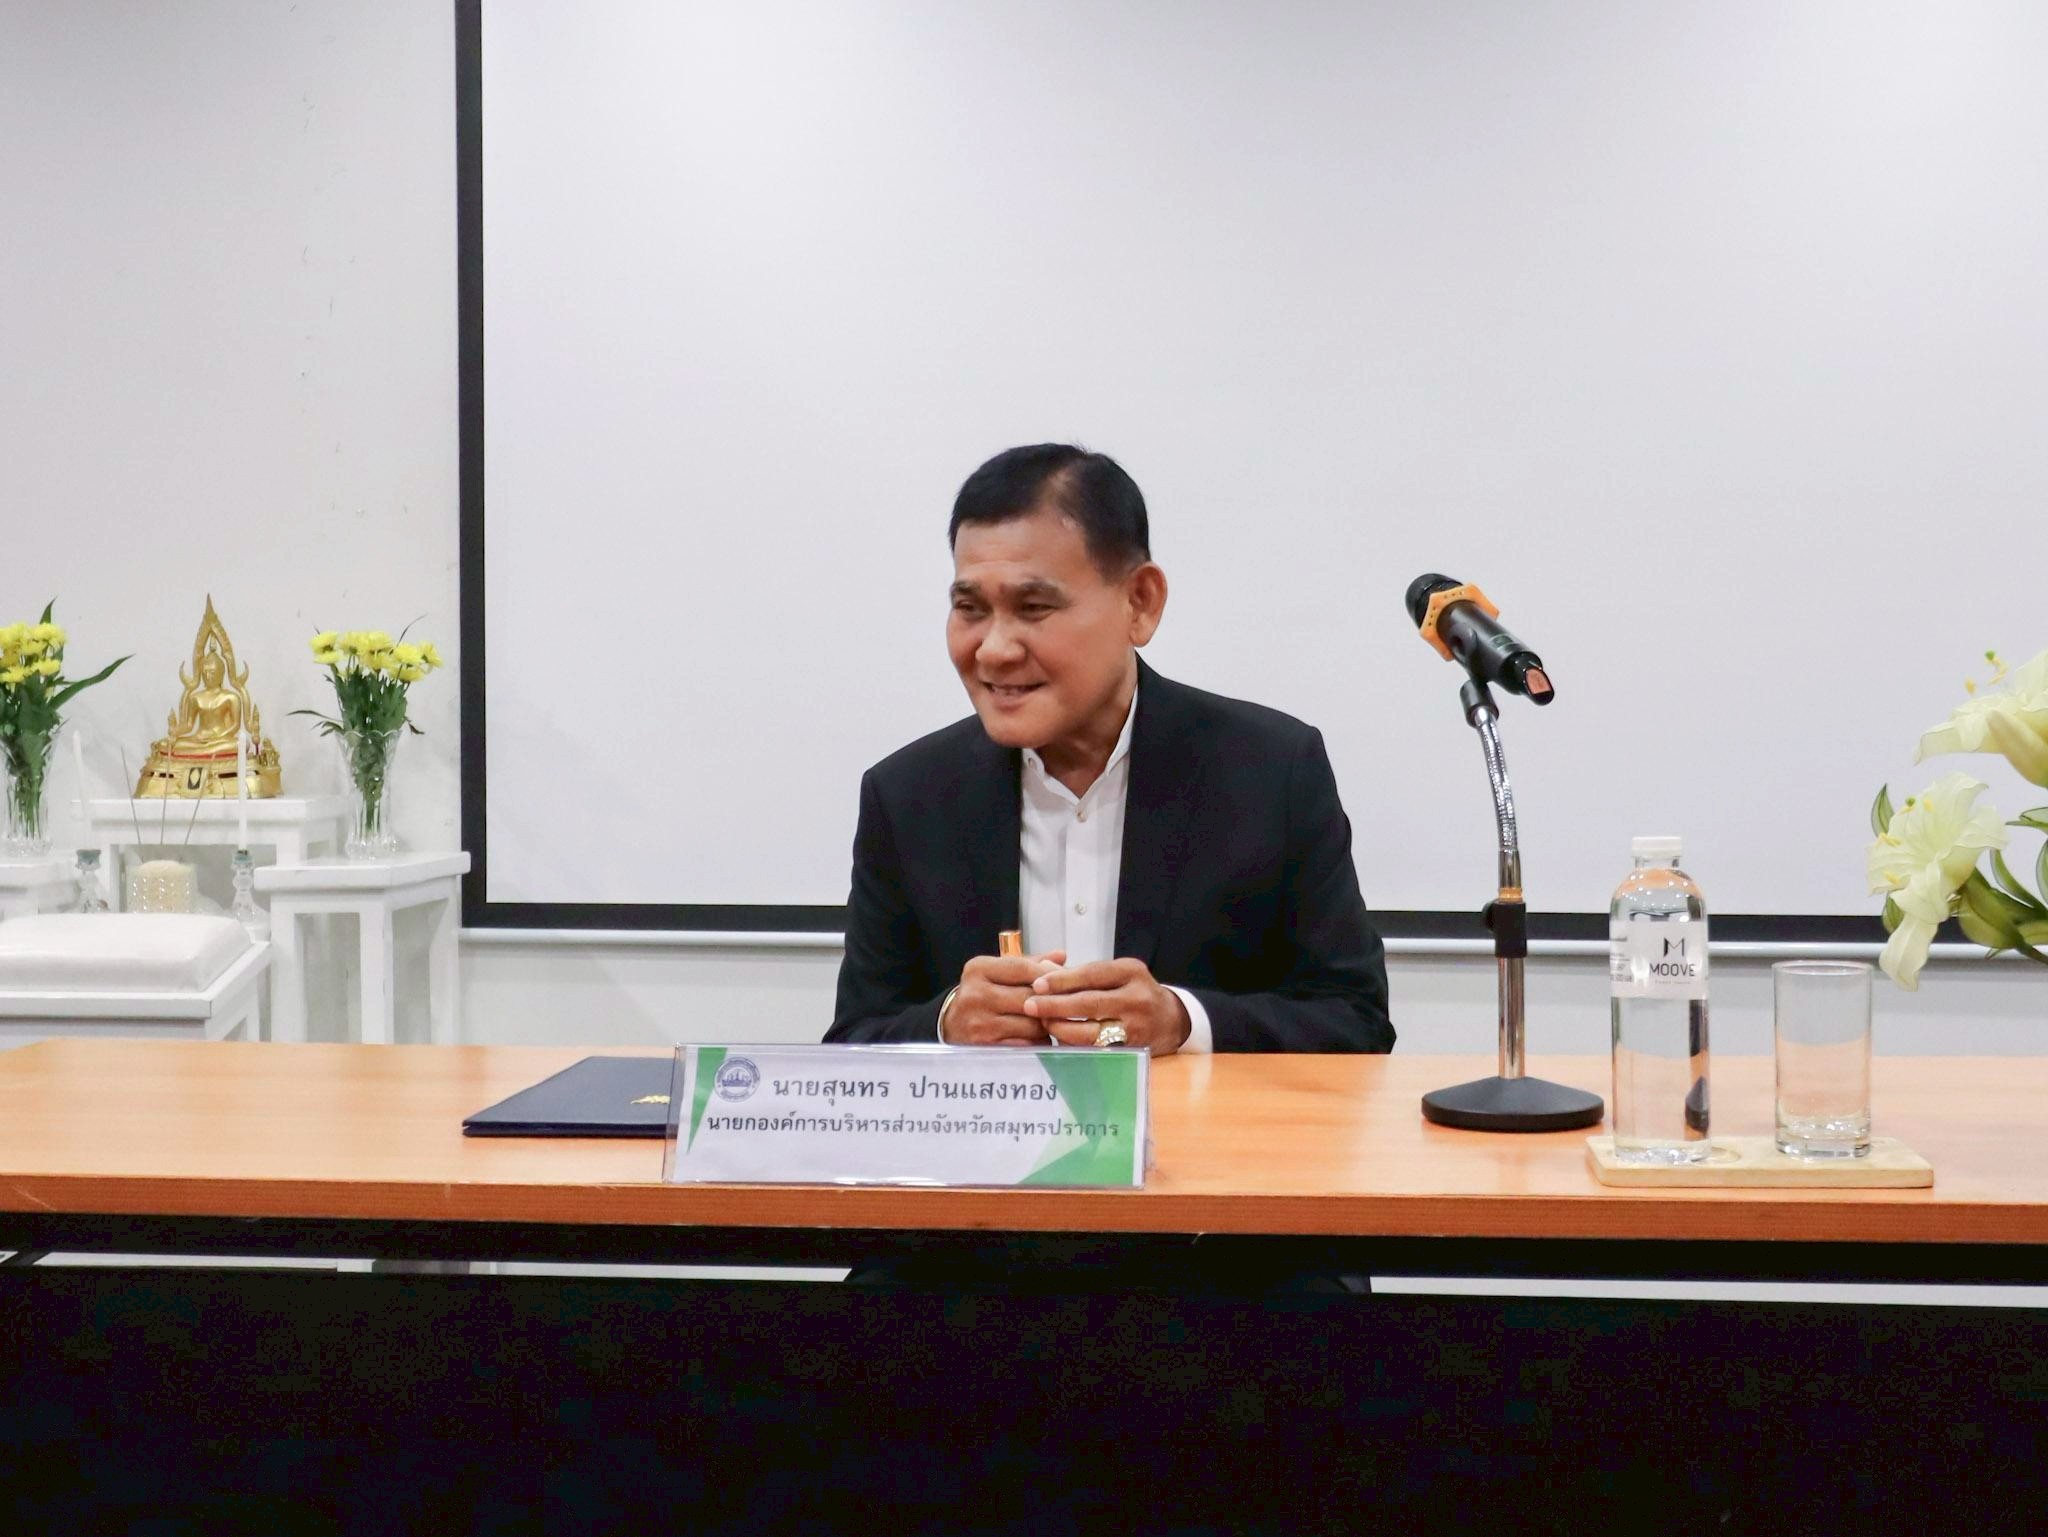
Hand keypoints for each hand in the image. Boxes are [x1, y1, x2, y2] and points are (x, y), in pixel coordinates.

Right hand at [940, 951, 1065, 1045]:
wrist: (949, 1025)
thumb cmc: (980, 994)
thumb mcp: (995, 972)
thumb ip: (1028, 964)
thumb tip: (1061, 956)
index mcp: (979, 970)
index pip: (1022, 968)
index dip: (1047, 974)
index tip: (1063, 979)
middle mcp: (977, 995)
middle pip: (1029, 997)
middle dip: (1050, 1001)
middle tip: (1064, 1003)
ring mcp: (981, 1023)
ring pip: (1031, 1024)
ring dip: (1046, 1024)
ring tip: (1050, 1020)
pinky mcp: (987, 1047)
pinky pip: (1026, 1045)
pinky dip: (1038, 1042)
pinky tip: (1039, 1037)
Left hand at [1024, 959, 1190, 1054]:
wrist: (1172, 1019)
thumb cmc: (1135, 992)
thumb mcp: (1117, 974)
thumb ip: (1083, 974)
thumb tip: (1042, 972)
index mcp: (1131, 972)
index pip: (1092, 974)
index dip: (1062, 980)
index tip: (1037, 985)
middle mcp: (1136, 998)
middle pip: (1090, 1003)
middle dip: (1056, 1005)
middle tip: (1030, 1006)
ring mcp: (1136, 1026)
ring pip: (1092, 1031)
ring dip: (1062, 1028)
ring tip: (1042, 1023)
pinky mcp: (1132, 1049)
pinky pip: (1097, 1049)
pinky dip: (1075, 1045)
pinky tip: (1058, 1040)